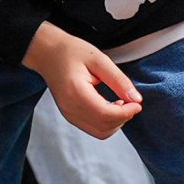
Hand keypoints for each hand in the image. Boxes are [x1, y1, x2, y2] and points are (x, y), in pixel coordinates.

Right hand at [24, 24, 141, 138]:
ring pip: (100, 132)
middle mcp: (70, 108)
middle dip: (123, 117)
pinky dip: (107, 122)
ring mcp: (68, 114)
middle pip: (104, 127)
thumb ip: (118, 80)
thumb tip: (136, 99)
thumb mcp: (98, 59)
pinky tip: (110, 107)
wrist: (47, 53)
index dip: (126, 113)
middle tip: (131, 101)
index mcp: (76, 92)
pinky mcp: (70, 116)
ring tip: (120, 103)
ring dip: (116, 122)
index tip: (137, 103)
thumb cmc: (70, 52)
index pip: (106, 115)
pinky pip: (93, 128)